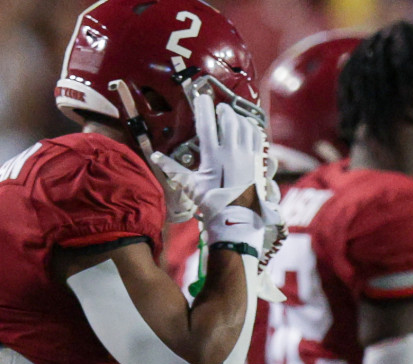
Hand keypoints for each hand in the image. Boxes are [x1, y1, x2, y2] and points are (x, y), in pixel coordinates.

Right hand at [151, 93, 263, 220]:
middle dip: (224, 110)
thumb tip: (154, 156)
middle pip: (230, 120)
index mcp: (212, 156)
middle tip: (219, 107)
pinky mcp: (258, 163)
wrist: (236, 219)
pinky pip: (258, 138)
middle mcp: (231, 153)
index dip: (203, 106)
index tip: (201, 96)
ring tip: (233, 116)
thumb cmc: (211, 203)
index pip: (207, 124)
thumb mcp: (190, 185)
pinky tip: (248, 128)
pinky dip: (253, 129)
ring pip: (246, 127)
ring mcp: (247, 157)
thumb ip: (172, 168)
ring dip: (239, 117)